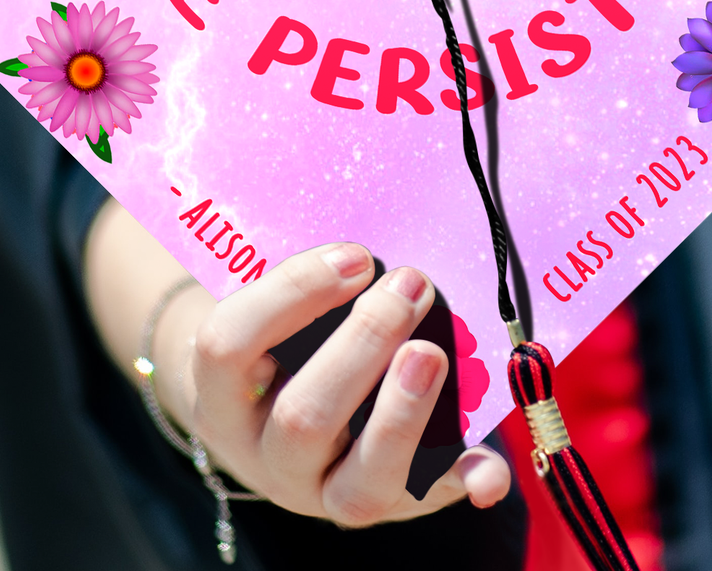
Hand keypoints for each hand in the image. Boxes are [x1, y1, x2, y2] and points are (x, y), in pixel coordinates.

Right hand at [85, 203, 510, 525]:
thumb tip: (353, 205)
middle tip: (412, 282)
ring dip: (405, 413)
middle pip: (304, 417)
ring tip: (437, 351)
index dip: (290, 296)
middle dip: (363, 347)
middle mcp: (266, 453)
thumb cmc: (277, 334)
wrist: (264, 419)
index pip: (231, 345)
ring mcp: (324, 492)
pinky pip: (423, 507)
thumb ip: (300, 269)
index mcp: (222, 392)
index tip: (353, 254)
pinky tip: (489, 469)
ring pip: (359, 485)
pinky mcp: (385, 506)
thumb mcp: (265, 303)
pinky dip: (459, 484)